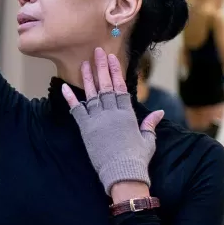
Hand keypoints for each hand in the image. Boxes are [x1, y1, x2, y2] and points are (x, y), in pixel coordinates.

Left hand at [62, 49, 163, 194]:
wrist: (122, 173)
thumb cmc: (137, 158)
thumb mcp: (148, 140)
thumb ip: (150, 124)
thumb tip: (160, 112)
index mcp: (127, 113)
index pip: (120, 87)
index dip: (116, 72)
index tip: (113, 59)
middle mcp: (112, 112)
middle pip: (105, 85)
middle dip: (102, 67)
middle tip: (98, 52)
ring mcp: (98, 119)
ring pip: (92, 93)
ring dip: (88, 78)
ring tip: (85, 63)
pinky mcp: (86, 128)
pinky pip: (76, 110)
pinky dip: (70, 98)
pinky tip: (63, 86)